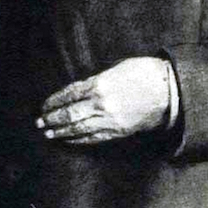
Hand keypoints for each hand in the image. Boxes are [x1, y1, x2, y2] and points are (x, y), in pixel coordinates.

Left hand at [36, 57, 170, 144]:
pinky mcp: (118, 131)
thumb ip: (97, 79)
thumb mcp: (116, 68)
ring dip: (62, 131)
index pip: (70, 95)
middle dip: (53, 118)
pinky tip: (69, 139)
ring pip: (79, 128)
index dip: (55, 101)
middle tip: (40, 122)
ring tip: (49, 133)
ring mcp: (109, 120)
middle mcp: (101, 104)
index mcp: (99, 84)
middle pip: (70, 114)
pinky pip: (94, 137)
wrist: (168, 91)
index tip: (44, 105)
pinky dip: (79, 139)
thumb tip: (80, 90)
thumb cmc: (143, 72)